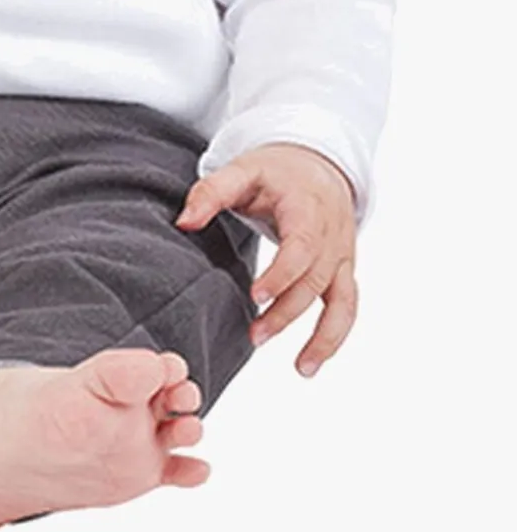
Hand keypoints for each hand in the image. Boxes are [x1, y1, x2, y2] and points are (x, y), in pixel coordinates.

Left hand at [175, 142, 358, 378]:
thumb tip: (183, 222)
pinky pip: (348, 306)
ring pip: (342, 301)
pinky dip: (336, 336)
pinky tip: (312, 362)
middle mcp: (332, 234)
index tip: (256, 296)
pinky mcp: (344, 270)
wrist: (316, 163)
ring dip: (324, 336)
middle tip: (256, 336)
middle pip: (316, 279)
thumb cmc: (275, 170)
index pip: (302, 246)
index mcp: (307, 208)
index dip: (282, 273)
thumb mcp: (241, 170)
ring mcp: (342, 254)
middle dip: (288, 311)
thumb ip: (210, 193)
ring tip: (300, 368)